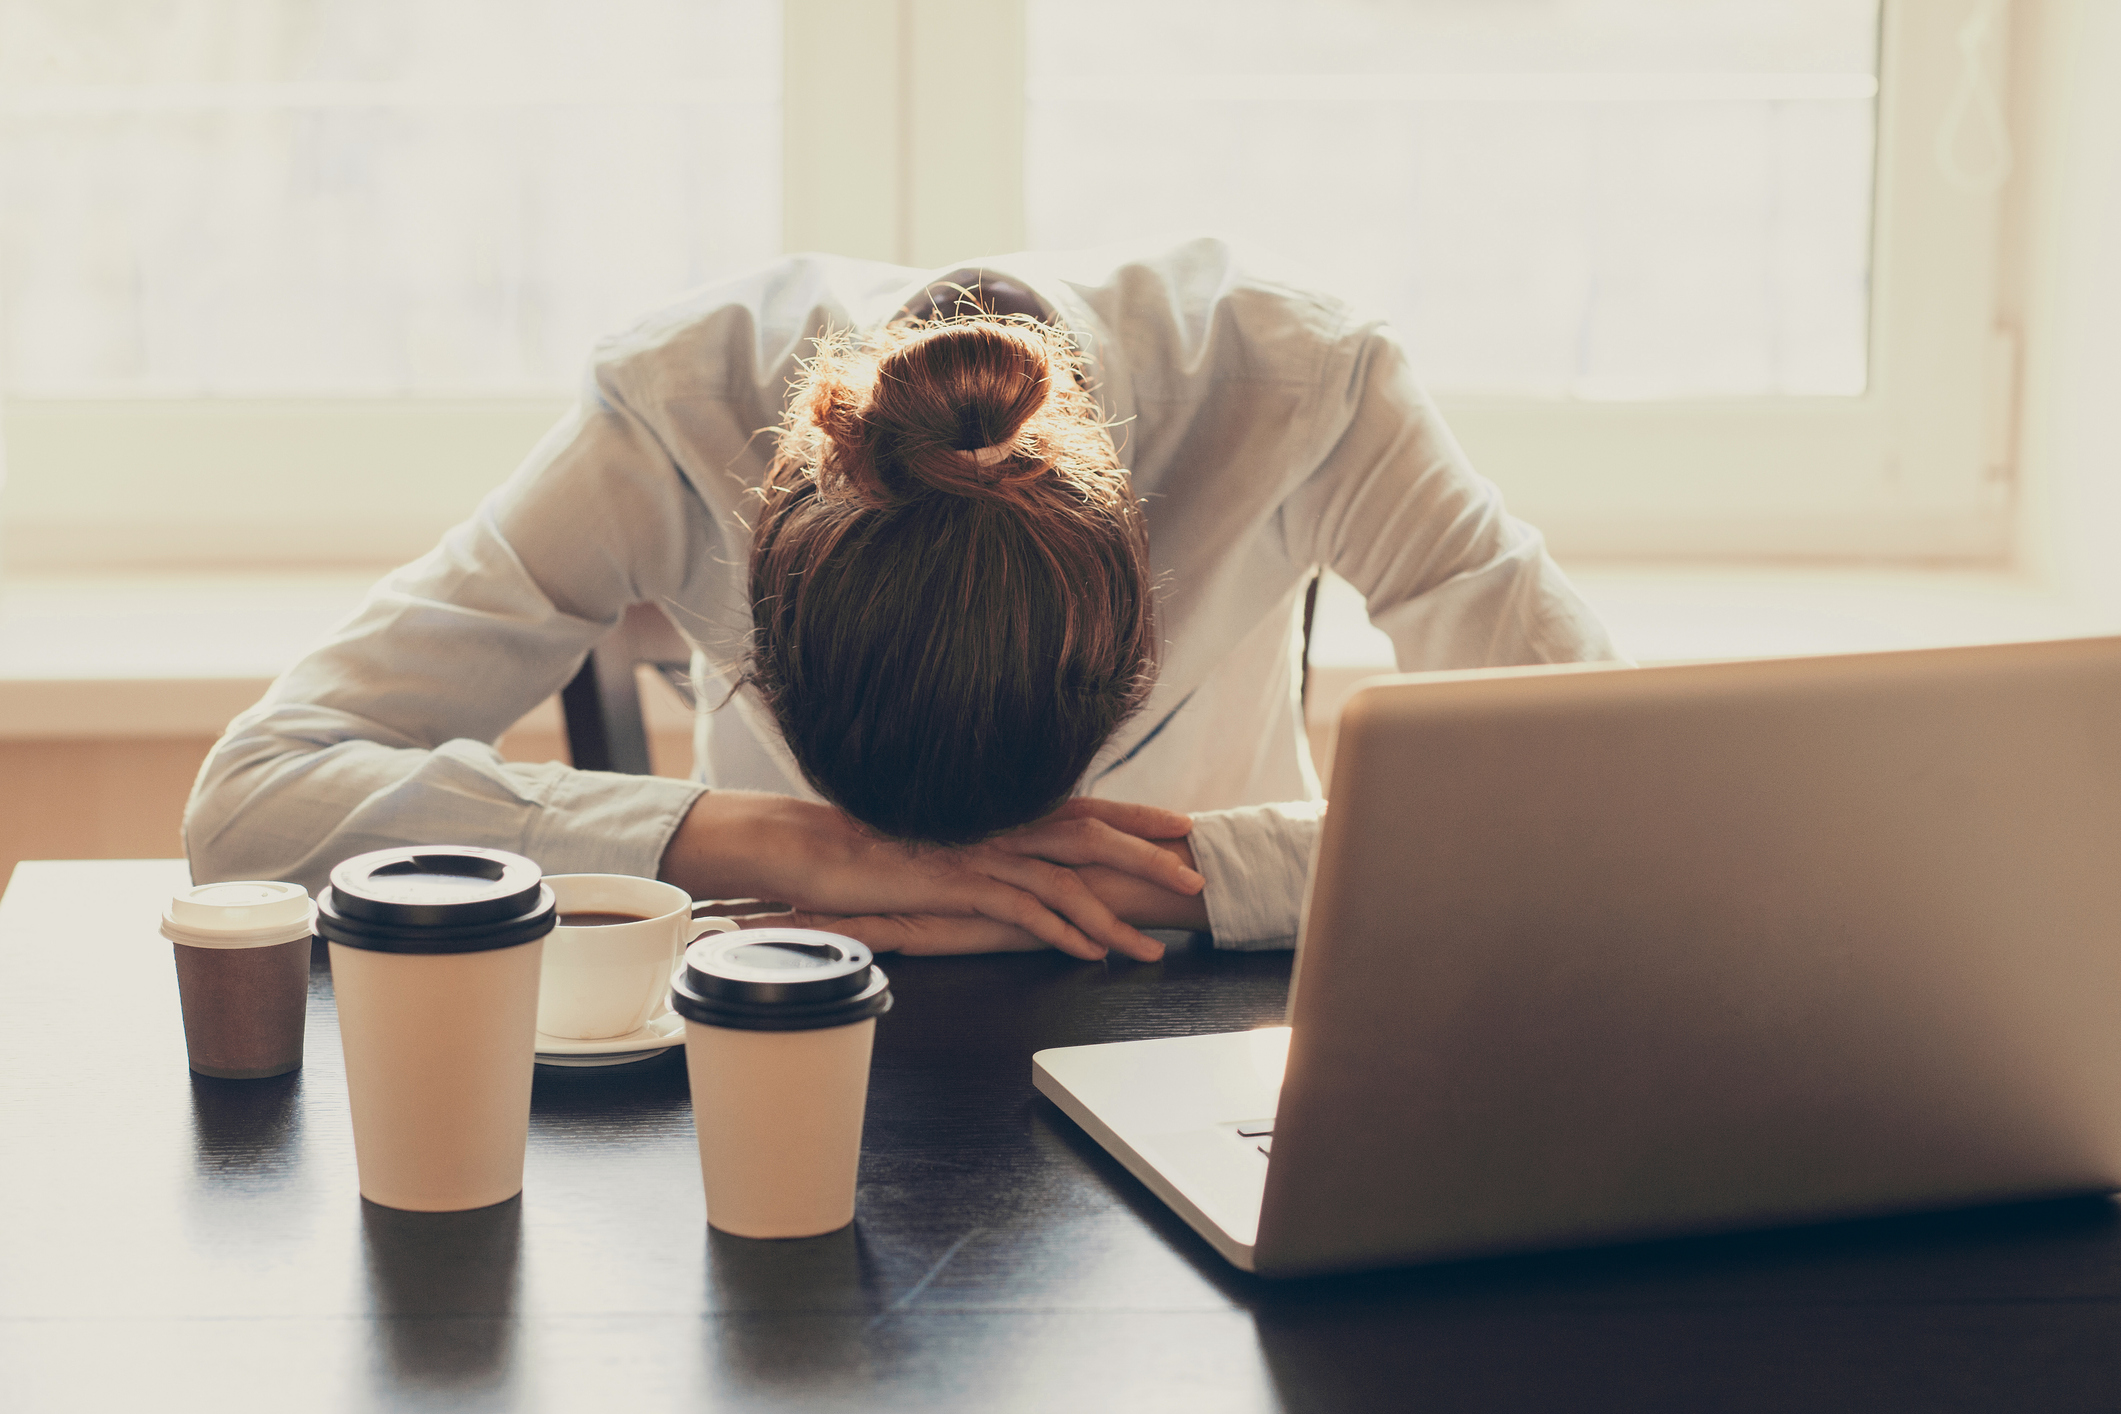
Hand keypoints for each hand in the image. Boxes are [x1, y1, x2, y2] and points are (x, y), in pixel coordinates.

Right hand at [772, 836, 1209, 958]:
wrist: (815, 847)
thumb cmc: (876, 846)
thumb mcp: (945, 839)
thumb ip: (987, 844)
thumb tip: (1023, 860)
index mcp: (1002, 810)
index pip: (1083, 805)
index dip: (1135, 813)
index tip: (1180, 824)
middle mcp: (1000, 824)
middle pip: (1092, 834)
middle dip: (1149, 857)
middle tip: (1194, 878)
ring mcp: (982, 853)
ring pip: (1068, 881)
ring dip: (1116, 916)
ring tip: (1153, 946)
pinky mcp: (959, 884)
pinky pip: (1025, 910)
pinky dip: (1064, 933)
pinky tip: (1091, 954)